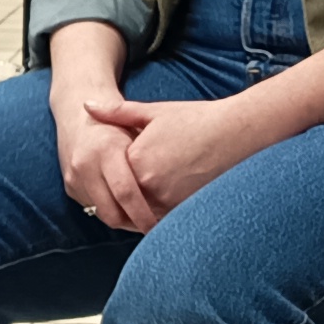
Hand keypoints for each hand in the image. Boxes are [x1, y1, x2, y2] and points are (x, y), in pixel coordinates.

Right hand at [53, 79, 154, 232]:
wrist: (77, 114)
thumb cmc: (119, 123)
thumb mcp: (137, 127)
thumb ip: (153, 153)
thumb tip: (174, 184)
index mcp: (106, 149)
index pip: (126, 193)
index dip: (143, 215)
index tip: (159, 226)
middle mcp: (86, 165)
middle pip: (112, 212)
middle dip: (134, 225)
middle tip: (155, 227)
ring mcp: (74, 178)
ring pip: (103, 214)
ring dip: (124, 221)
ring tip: (143, 218)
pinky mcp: (70, 187)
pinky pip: (94, 209)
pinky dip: (111, 211)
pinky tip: (127, 208)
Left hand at [89, 89, 273, 219]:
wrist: (237, 132)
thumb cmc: (196, 119)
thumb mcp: (154, 112)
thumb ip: (117, 113)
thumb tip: (86, 105)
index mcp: (135, 159)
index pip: (111, 176)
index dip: (110, 176)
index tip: (109, 176)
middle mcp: (148, 183)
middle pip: (123, 198)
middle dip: (120, 199)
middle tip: (119, 196)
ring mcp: (168, 198)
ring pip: (141, 213)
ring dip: (138, 211)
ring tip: (141, 201)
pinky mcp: (185, 208)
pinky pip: (162, 219)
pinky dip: (158, 215)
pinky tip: (162, 203)